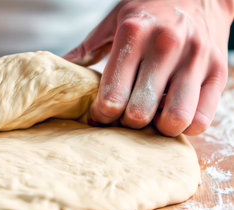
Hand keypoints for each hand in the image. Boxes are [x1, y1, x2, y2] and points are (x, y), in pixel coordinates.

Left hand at [64, 0, 232, 135]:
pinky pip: (202, 117)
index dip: (101, 115)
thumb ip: (86, 49)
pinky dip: (185, 126)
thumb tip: (58, 72)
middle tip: (124, 118)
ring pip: (173, 119)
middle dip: (127, 124)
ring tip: (151, 120)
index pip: (111, 95)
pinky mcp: (219, 71)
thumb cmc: (150, 10)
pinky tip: (174, 115)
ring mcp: (196, 58)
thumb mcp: (114, 21)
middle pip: (139, 113)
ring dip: (158, 129)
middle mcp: (166, 45)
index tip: (100, 116)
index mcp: (134, 33)